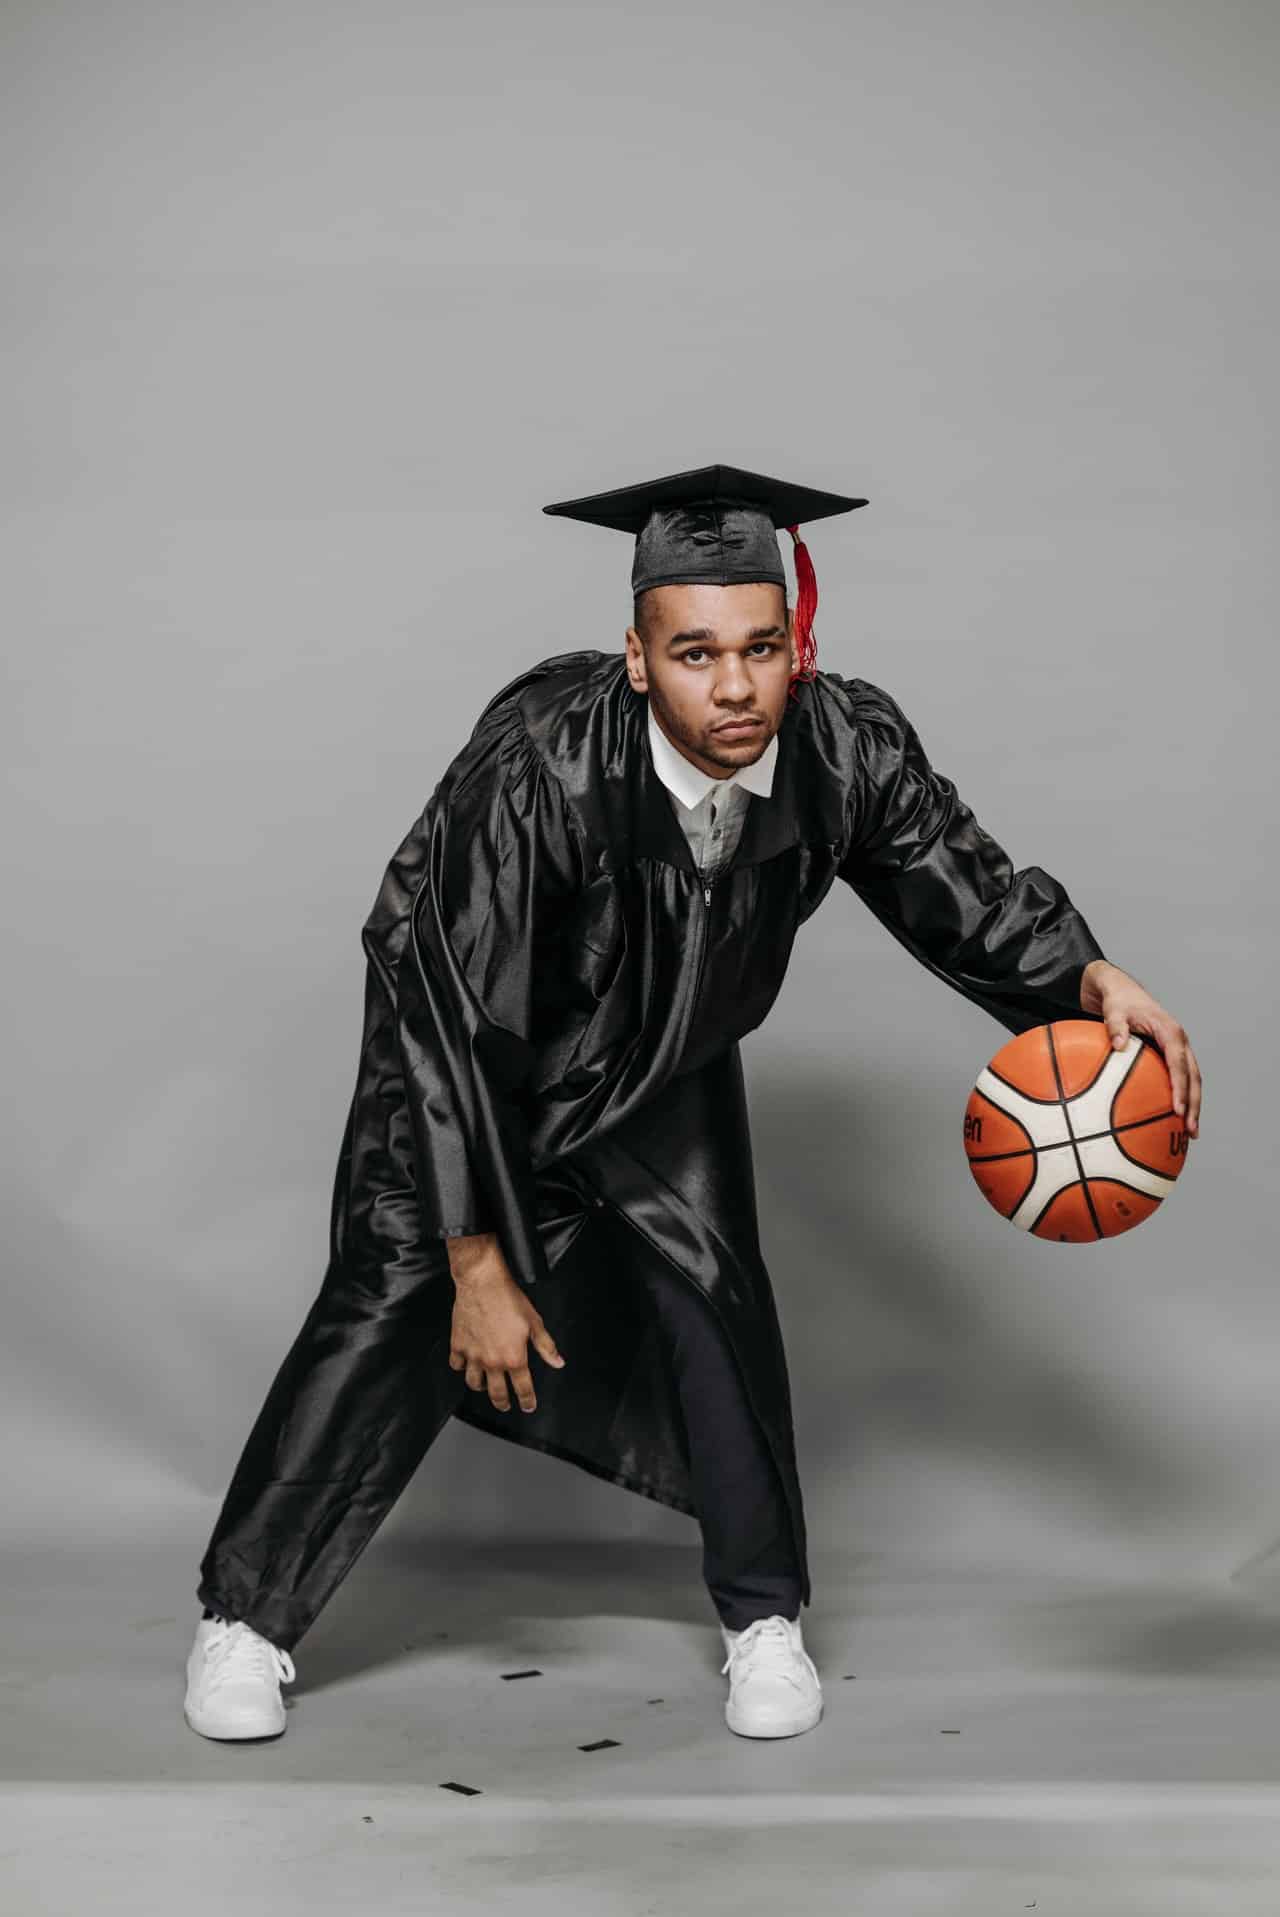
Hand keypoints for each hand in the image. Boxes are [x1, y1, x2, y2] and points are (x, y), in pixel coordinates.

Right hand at [447, 1249, 565, 1413]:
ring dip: (481, 1387)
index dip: (527, 1401)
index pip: (523, 1389)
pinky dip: (461, 1367)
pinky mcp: (458, 1346)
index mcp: (514, 1358)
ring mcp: (473, 1355)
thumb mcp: (535, 1322)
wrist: (482, 1283)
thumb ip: (546, 1347)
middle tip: (506, 1406)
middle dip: (503, 1404)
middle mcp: (492, 1361)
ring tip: (485, 1385)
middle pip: (497, 1394)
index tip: (528, 1406)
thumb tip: (558, 1362)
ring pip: (474, 1383)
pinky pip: (457, 1365)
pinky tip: (466, 1364)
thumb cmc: (509, 1299)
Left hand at [1080, 958, 1201, 1136]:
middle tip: (1190, 1130)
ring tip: (1190, 1134)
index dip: (1180, 1087)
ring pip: (1193, 1081)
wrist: (1124, 992)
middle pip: (1194, 1077)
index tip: (1177, 1109)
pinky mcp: (1173, 1056)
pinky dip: (1182, 1099)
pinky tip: (1174, 1120)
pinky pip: (1182, 1079)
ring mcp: (1179, 1050)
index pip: (1178, 1063)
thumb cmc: (1119, 1002)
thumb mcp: (1114, 1009)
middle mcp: (1180, 1042)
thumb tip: (1117, 1044)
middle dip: (1194, 1104)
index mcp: (1170, 1031)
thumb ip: (1115, 1025)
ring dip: (1193, 1106)